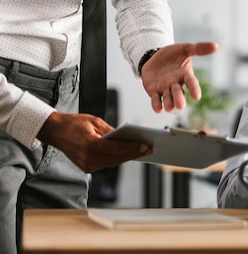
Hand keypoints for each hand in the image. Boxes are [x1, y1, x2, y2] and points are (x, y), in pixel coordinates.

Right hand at [37, 112, 151, 172]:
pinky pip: (106, 164)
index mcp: (91, 145)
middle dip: (134, 154)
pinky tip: (126, 154)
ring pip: (113, 163)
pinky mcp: (86, 168)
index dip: (134, 148)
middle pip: (118, 158)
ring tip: (141, 152)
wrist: (56, 131)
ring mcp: (87, 165)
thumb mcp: (95, 122)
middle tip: (148, 150)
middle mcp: (89, 158)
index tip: (146, 147)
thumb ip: (112, 131)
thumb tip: (127, 137)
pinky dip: (116, 159)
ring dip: (127, 157)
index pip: (118, 149)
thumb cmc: (74, 124)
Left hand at [141, 41, 218, 111]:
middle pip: (179, 93)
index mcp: (185, 74)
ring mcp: (165, 88)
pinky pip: (156, 100)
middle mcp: (176, 84)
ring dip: (169, 104)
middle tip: (181, 105)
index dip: (194, 89)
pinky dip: (156, 105)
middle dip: (179, 99)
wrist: (155, 56)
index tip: (197, 97)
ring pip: (168, 99)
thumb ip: (199, 48)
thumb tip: (216, 46)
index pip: (192, 83)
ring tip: (170, 108)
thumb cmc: (173, 54)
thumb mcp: (186, 48)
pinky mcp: (154, 91)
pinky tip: (158, 109)